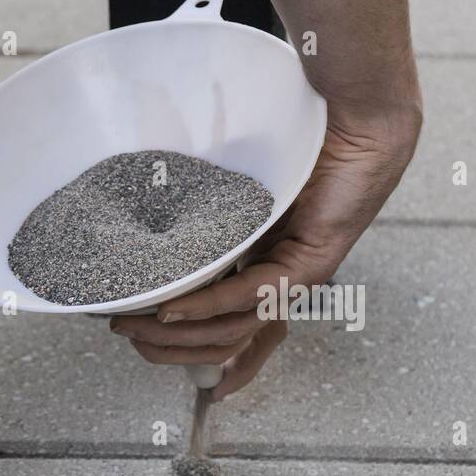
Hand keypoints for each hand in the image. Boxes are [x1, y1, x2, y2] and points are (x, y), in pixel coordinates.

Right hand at [110, 107, 419, 400]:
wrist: (351, 119)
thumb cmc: (296, 146)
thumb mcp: (234, 194)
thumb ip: (204, 222)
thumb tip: (144, 236)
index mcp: (265, 270)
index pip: (233, 333)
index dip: (193, 354)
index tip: (147, 357)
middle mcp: (281, 283)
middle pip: (223, 340)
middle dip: (170, 348)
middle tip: (123, 333)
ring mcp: (297, 279)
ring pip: (232, 328)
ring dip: (177, 332)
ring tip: (134, 323)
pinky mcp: (310, 265)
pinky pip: (250, 295)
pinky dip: (206, 305)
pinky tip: (171, 307)